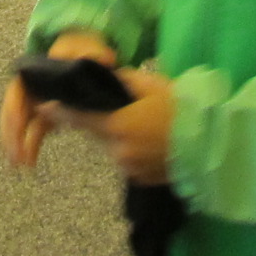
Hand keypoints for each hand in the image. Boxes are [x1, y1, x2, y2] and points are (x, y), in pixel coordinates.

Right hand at [0, 32, 116, 168]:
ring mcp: (39, 101)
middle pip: (15, 110)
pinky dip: (30, 146)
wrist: (89, 54)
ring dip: (18, 144)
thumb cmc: (83, 49)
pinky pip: (33, 131)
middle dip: (12, 133)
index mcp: (36, 72)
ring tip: (19, 164)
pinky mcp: (48, 113)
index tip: (17, 128)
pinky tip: (30, 162)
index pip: (18, 91)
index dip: (15, 110)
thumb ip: (93, 50)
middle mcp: (33, 87)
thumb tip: (106, 58)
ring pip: (22, 124)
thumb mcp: (87, 46)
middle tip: (15, 154)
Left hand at [49, 66, 176, 185]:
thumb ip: (122, 80)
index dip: (60, 111)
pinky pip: (127, 160)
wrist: (212, 144)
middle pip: (97, 133)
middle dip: (101, 121)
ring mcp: (129, 168)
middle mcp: (118, 150)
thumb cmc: (182, 109)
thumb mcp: (152, 84)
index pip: (80, 117)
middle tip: (123, 109)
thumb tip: (104, 76)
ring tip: (145, 124)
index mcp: (118, 125)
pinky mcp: (140, 179)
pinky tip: (151, 140)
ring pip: (112, 147)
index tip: (44, 106)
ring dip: (118, 136)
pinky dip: (131, 149)